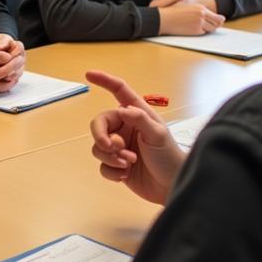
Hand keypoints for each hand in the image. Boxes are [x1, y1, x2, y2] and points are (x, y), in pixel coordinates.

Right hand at [0, 41, 22, 93]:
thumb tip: (8, 45)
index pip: (3, 57)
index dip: (10, 57)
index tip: (13, 56)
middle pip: (3, 70)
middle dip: (12, 67)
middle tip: (18, 65)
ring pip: (2, 82)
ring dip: (11, 79)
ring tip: (15, 75)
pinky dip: (4, 86)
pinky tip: (8, 81)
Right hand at [86, 70, 185, 204]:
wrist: (172, 186)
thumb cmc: (170, 157)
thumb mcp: (158, 135)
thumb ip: (140, 119)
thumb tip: (121, 109)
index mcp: (137, 115)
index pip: (119, 91)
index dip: (104, 81)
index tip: (89, 74)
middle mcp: (125, 128)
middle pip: (99, 124)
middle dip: (101, 135)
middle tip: (111, 146)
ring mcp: (120, 147)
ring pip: (99, 147)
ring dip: (111, 157)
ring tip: (128, 163)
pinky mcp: (116, 166)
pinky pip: (102, 165)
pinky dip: (112, 171)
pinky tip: (126, 175)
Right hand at [149, 0, 222, 34]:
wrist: (164, 18)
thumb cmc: (171, 10)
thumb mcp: (183, 1)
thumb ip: (195, 4)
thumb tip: (196, 1)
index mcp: (201, 8)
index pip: (216, 16)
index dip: (219, 19)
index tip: (221, 20)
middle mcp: (202, 15)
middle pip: (216, 23)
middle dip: (216, 25)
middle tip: (216, 25)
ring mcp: (200, 24)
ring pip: (211, 29)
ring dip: (209, 28)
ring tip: (205, 27)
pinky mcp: (195, 31)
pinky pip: (203, 33)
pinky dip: (201, 31)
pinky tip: (195, 28)